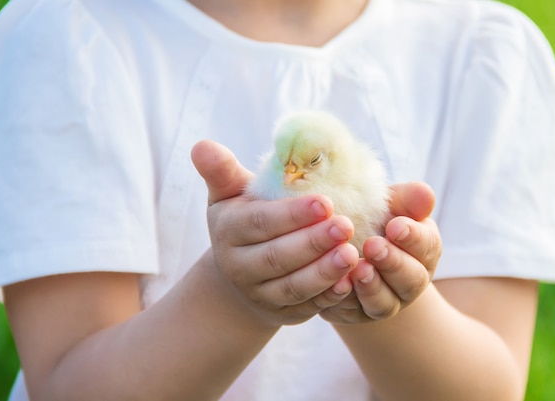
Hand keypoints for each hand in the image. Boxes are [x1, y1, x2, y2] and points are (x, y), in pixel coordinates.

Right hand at [191, 140, 359, 327]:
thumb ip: (221, 171)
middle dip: (312, 243)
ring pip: (292, 287)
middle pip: (276, 257)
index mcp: (229, 231)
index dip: (291, 215)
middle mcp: (240, 266)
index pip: (260, 223)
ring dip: (323, 272)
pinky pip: (306, 308)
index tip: (325, 202)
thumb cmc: (242, 221)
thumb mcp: (228, 195)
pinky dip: (328, 298)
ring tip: (352, 254)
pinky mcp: (283, 314)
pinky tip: (350, 283)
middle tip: (346, 225)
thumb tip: (202, 146)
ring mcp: (261, 294)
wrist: (239, 274)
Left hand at [320, 182, 441, 323]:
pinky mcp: (354, 313)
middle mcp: (409, 282)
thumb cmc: (374, 218)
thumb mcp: (392, 204)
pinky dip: (342, 300)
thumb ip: (409, 200)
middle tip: (373, 246)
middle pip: (410, 279)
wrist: (345, 245)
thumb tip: (425, 194)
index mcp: (423, 251)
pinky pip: (350, 312)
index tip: (395, 226)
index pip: (427, 246)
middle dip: (392, 263)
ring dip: (371, 286)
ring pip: (383, 302)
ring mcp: (383, 302)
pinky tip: (335, 285)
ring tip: (357, 269)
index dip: (413, 237)